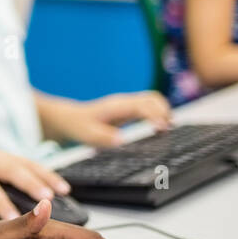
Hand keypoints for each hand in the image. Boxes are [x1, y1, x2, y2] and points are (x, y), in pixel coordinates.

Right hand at [0, 151, 70, 220]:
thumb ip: (18, 185)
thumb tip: (48, 207)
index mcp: (3, 160)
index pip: (29, 165)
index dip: (48, 176)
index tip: (64, 190)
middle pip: (11, 170)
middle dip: (29, 183)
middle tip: (44, 198)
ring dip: (1, 202)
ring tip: (14, 218)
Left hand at [51, 91, 171, 146]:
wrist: (69, 119)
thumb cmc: (78, 126)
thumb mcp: (87, 135)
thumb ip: (103, 138)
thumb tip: (121, 140)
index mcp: (116, 106)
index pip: (142, 106)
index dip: (155, 116)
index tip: (162, 129)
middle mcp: (124, 102)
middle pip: (153, 98)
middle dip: (165, 112)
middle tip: (168, 130)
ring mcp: (127, 104)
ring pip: (153, 100)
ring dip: (164, 112)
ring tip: (167, 130)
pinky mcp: (128, 110)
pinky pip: (149, 107)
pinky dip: (158, 114)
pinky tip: (159, 129)